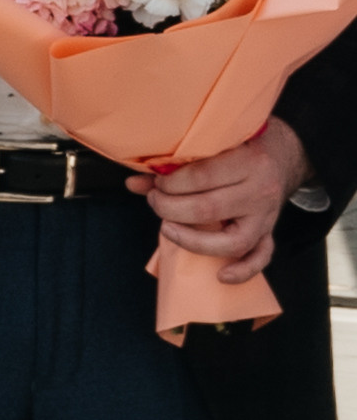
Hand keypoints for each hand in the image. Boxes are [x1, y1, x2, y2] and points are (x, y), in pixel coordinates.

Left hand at [127, 116, 310, 284]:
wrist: (286, 152)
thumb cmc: (244, 145)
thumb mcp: (217, 144)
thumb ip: (177, 164)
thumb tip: (133, 184)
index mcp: (249, 160)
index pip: (201, 177)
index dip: (170, 184)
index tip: (156, 183)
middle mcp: (260, 190)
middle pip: (207, 210)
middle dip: (170, 209)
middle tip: (155, 202)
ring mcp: (266, 216)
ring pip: (230, 242)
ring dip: (192, 241)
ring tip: (168, 228)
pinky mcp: (269, 232)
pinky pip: (260, 257)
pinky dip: (242, 271)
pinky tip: (220, 275)